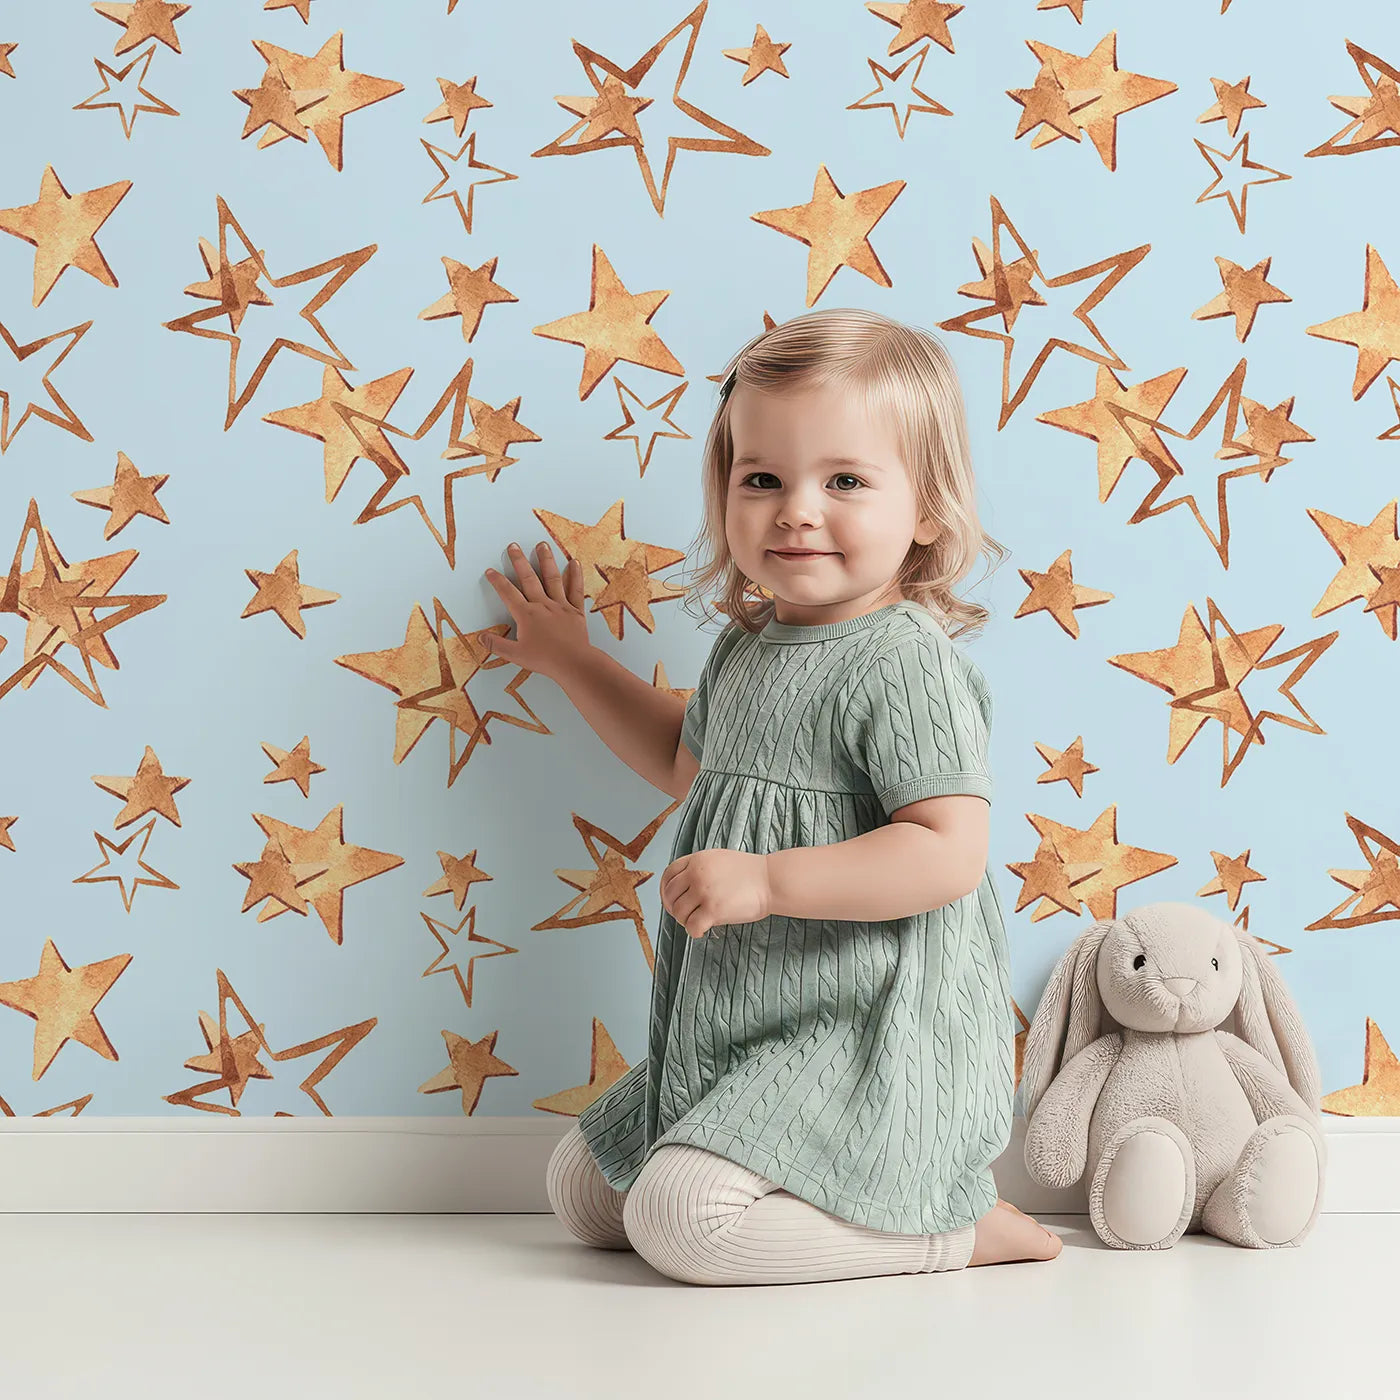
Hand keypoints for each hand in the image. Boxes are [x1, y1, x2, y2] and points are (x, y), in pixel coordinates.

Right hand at [482, 540, 589, 680]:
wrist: (574, 663)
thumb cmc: (545, 660)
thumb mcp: (515, 654)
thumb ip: (496, 645)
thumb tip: (480, 637)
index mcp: (526, 615)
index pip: (508, 593)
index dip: (498, 581)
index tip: (491, 571)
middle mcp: (543, 605)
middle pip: (528, 578)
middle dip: (519, 561)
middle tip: (513, 546)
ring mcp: (560, 605)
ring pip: (552, 578)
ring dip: (546, 560)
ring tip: (542, 545)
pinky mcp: (575, 610)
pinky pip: (575, 589)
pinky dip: (575, 575)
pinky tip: (574, 562)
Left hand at [660, 848, 771, 938]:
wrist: (771, 880)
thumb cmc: (750, 873)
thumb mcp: (719, 859)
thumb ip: (699, 868)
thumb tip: (682, 888)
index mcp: (697, 860)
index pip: (668, 875)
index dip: (665, 890)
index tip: (670, 900)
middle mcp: (697, 874)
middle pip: (671, 896)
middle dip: (675, 908)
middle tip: (686, 916)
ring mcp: (704, 892)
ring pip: (679, 913)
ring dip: (686, 921)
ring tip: (698, 922)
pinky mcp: (713, 910)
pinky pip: (692, 927)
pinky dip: (695, 931)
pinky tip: (704, 930)